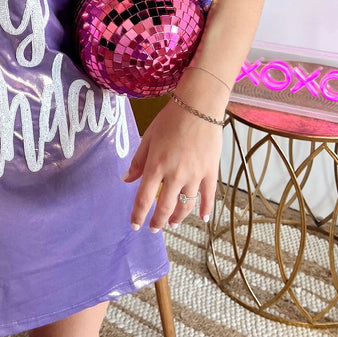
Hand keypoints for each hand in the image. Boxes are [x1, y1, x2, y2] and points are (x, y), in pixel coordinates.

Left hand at [122, 98, 221, 230]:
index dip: (138, 215)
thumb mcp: (148, 138)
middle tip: (154, 228)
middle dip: (158, 221)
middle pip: (165, 207)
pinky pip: (208, 196)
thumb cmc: (169, 120)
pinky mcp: (211, 172)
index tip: (135, 225)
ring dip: (178, 217)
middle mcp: (175, 175)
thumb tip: (126, 179)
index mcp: (156, 166)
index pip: (144, 198)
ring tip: (172, 223)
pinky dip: (205, 209)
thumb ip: (138, 162)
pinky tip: (202, 218)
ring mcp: (195, 175)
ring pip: (186, 205)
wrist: (198, 107)